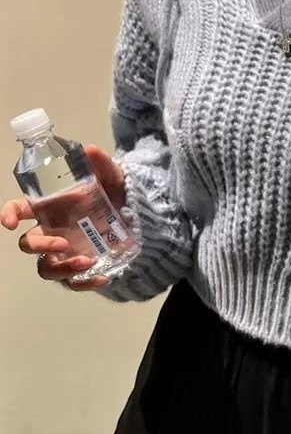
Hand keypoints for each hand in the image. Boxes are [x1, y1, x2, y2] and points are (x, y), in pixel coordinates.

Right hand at [1, 145, 124, 291]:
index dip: (9, 214)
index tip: (9, 222)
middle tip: (63, 244)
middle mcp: (51, 230)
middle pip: (28, 243)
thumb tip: (90, 150)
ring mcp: (63, 251)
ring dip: (62, 268)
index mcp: (49, 207)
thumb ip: (101, 164)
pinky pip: (73, 283)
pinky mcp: (79, 267)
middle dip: (40, 246)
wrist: (135, 216)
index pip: (19, 209)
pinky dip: (83, 283)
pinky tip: (101, 277)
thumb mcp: (110, 176)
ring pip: (45, 268)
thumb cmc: (112, 192)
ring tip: (87, 261)